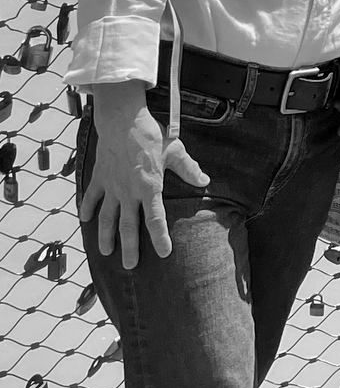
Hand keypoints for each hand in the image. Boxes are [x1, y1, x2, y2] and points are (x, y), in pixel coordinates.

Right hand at [79, 82, 209, 268]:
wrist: (122, 121)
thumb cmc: (152, 135)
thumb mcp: (175, 151)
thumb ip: (189, 169)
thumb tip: (205, 181)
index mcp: (150, 187)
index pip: (156, 219)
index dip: (160, 237)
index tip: (164, 253)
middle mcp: (129, 192)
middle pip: (128, 226)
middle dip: (130, 248)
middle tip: (130, 266)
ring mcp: (111, 186)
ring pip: (107, 217)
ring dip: (106, 236)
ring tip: (105, 253)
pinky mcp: (99, 177)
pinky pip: (92, 196)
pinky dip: (88, 208)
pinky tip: (86, 220)